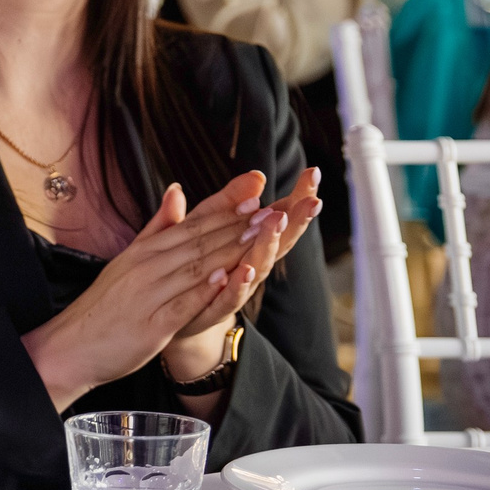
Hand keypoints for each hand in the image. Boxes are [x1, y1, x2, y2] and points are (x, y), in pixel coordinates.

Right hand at [20, 173, 275, 409]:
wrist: (71, 346)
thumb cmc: (105, 305)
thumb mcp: (129, 259)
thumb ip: (157, 227)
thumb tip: (176, 191)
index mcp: (144, 250)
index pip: (191, 222)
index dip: (225, 205)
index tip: (255, 187)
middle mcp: (146, 267)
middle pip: (198, 241)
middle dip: (237, 223)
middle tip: (271, 207)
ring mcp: (148, 295)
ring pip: (195, 268)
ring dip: (229, 250)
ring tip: (260, 234)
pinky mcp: (151, 325)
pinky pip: (182, 304)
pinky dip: (204, 290)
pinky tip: (225, 277)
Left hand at [160, 169, 323, 390]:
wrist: (176, 317)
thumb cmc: (196, 267)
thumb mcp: (205, 227)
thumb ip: (227, 203)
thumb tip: (255, 175)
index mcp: (248, 241)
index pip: (278, 214)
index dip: (296, 195)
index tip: (313, 172)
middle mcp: (250, 263)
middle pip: (279, 239)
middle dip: (295, 219)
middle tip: (311, 200)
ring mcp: (236, 286)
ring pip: (259, 265)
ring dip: (268, 245)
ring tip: (276, 224)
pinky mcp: (213, 307)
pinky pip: (229, 296)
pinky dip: (237, 284)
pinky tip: (243, 269)